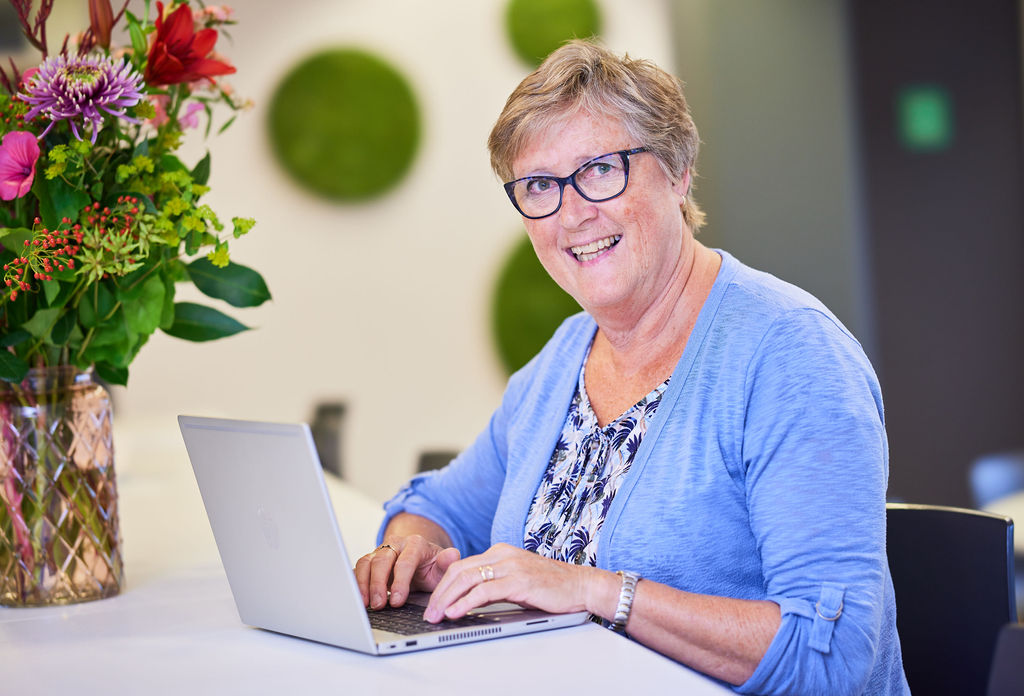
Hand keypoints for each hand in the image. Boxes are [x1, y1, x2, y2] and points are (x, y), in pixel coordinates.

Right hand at [354, 535, 460, 609]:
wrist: (421, 561)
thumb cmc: (432, 567)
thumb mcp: (443, 567)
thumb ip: (447, 563)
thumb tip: (452, 555)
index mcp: (415, 544)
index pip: (405, 561)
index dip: (401, 582)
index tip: (399, 601)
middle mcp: (395, 544)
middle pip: (382, 560)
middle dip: (379, 584)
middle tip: (380, 604)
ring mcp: (380, 552)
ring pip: (366, 562)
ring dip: (363, 584)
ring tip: (366, 604)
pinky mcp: (370, 561)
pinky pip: (358, 569)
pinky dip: (355, 583)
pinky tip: (356, 598)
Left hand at [424, 543, 598, 622]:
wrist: (581, 585)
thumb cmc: (551, 587)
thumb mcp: (516, 581)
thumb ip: (493, 584)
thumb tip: (467, 599)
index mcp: (500, 552)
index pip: (461, 566)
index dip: (443, 585)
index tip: (433, 602)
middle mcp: (502, 555)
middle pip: (459, 570)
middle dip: (439, 593)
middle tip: (429, 612)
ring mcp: (510, 566)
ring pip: (467, 579)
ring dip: (447, 599)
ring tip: (437, 615)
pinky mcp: (518, 581)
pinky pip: (483, 591)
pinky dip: (465, 602)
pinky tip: (456, 613)